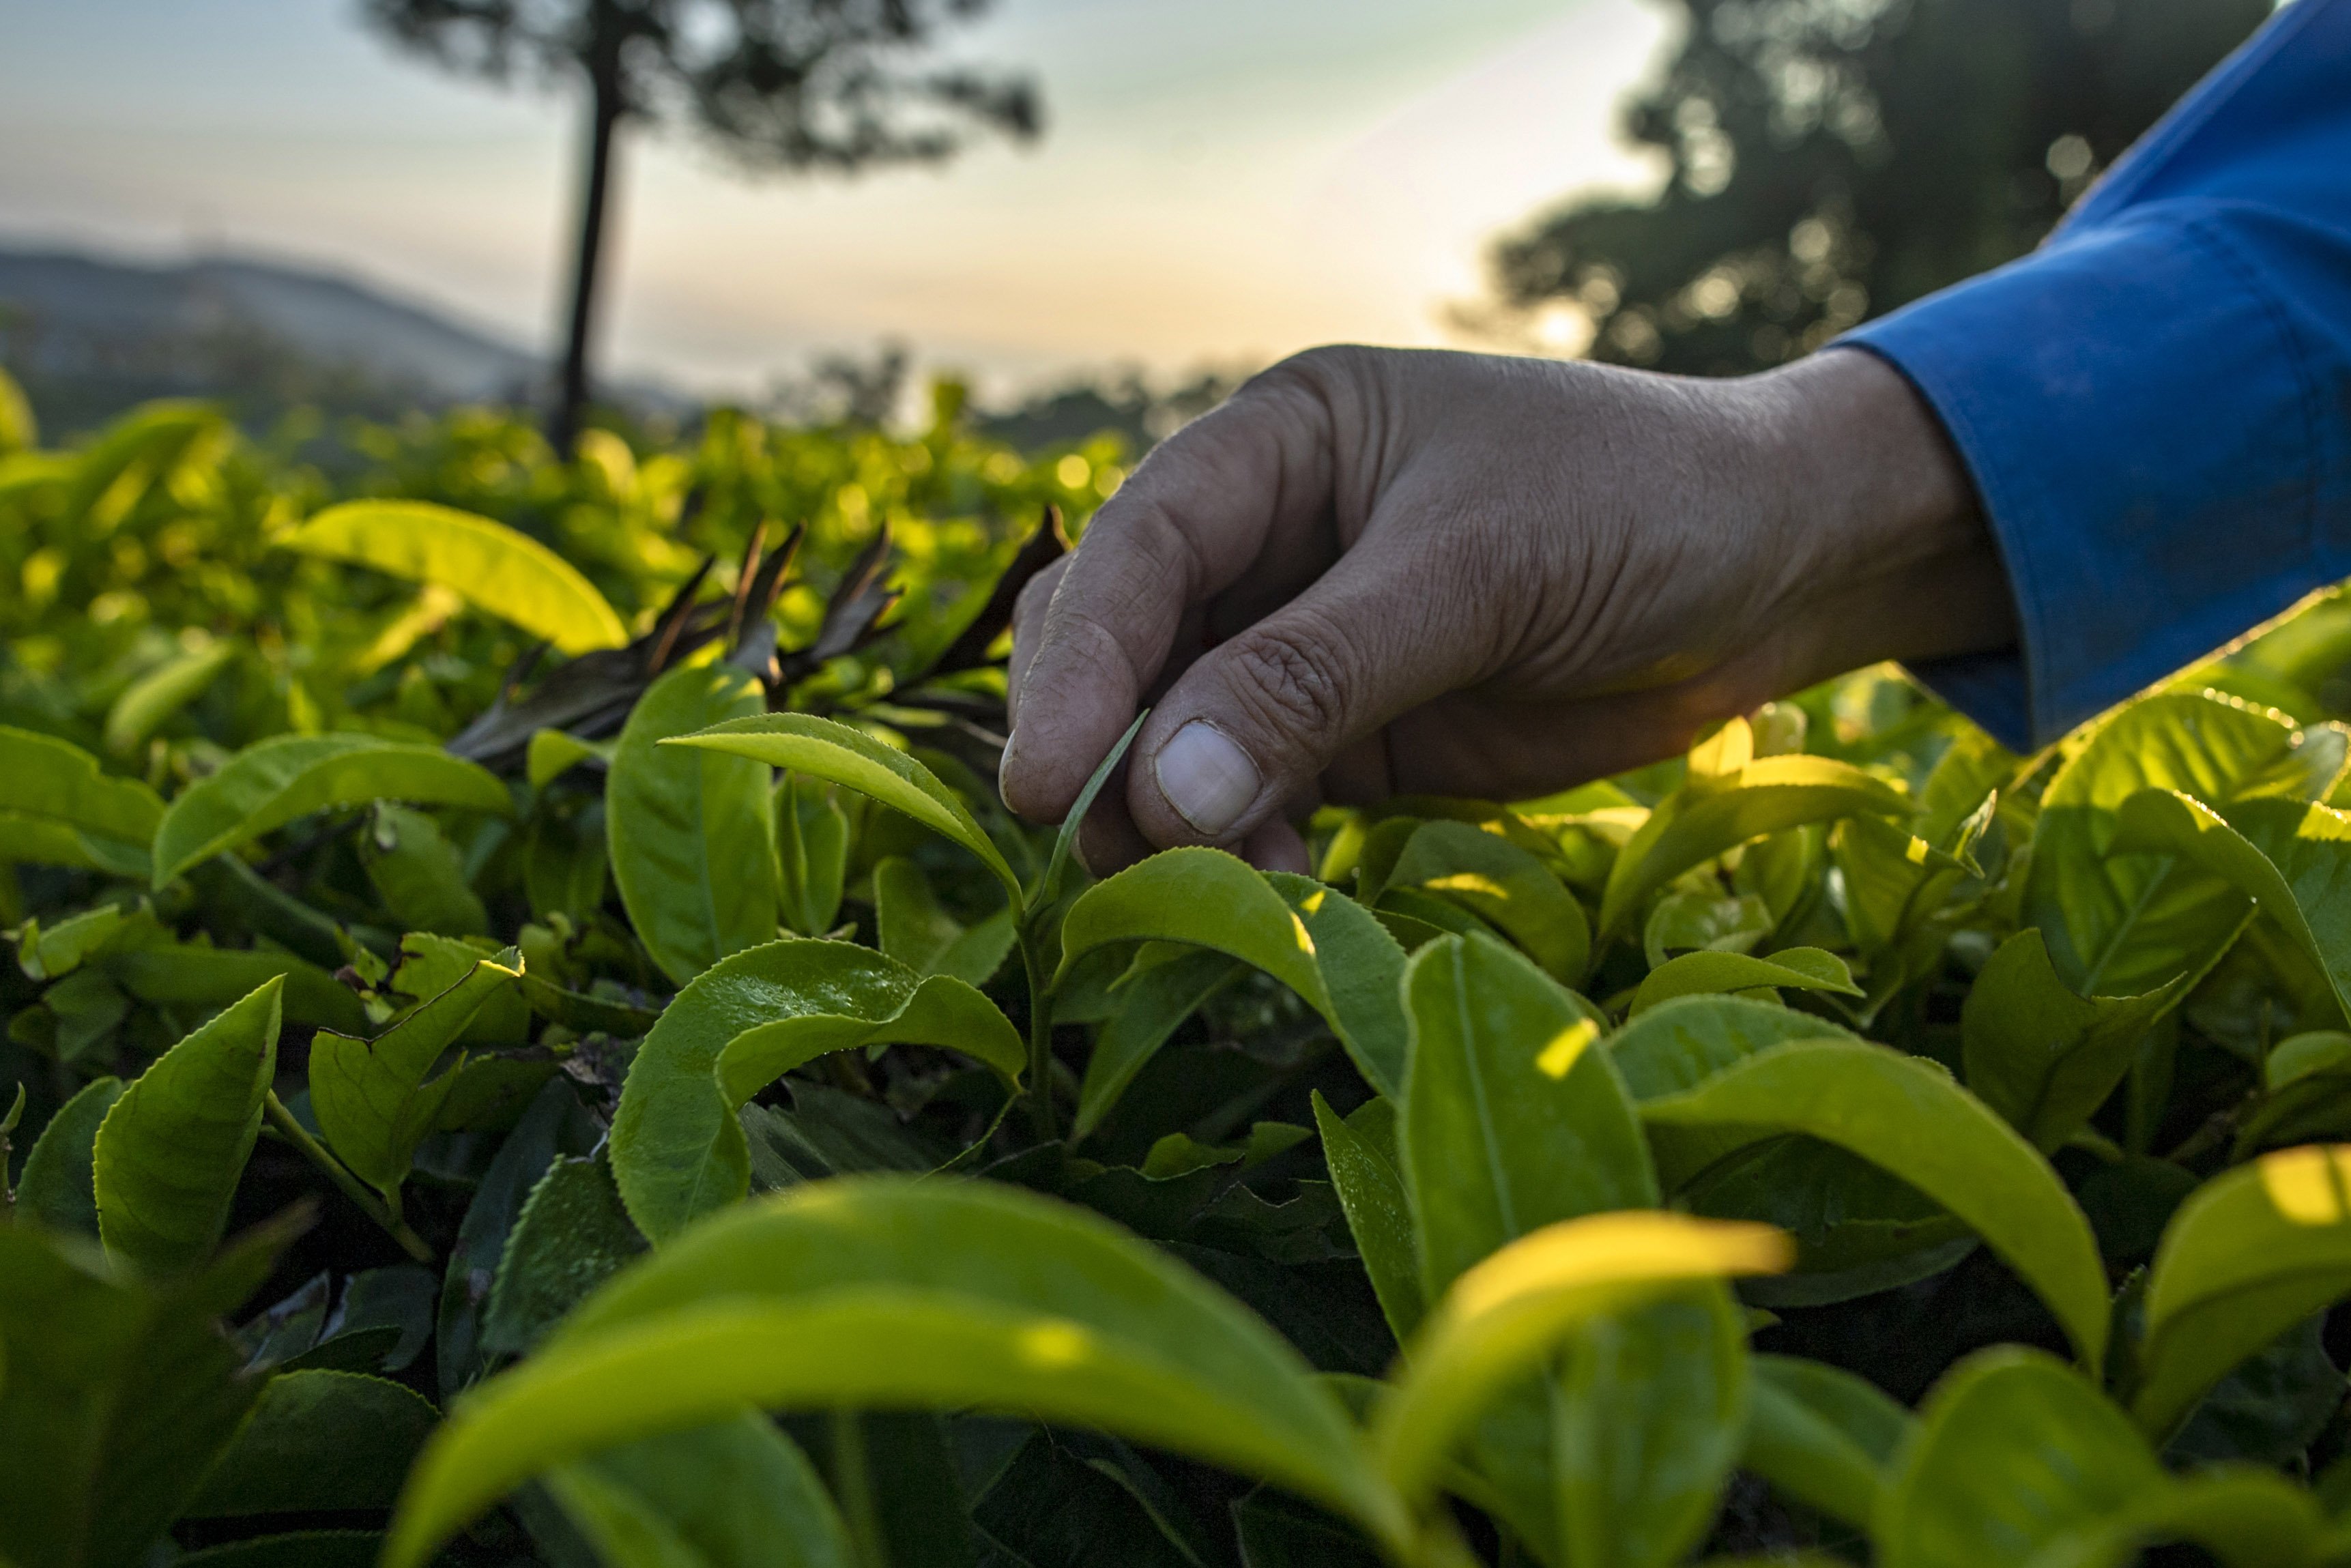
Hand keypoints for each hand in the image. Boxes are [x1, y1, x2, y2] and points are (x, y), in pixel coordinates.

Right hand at [1000, 344, 2014, 871]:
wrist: (1785, 567)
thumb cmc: (1642, 507)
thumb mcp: (1479, 571)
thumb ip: (1317, 675)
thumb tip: (1161, 792)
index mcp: (1281, 444)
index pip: (1139, 547)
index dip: (1080, 662)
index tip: (1048, 782)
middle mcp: (1270, 540)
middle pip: (1125, 645)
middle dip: (1107, 747)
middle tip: (1109, 855)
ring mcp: (1303, 644)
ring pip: (1175, 736)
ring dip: (1174, 817)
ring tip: (1221, 884)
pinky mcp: (1352, 736)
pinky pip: (1256, 797)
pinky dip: (1247, 850)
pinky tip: (1280, 889)